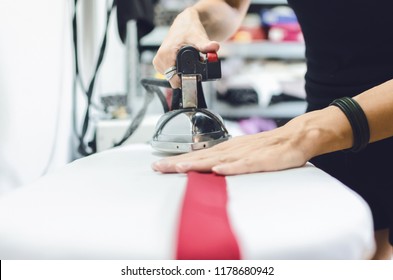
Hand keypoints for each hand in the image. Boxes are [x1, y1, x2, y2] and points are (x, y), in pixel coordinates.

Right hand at [152, 7, 219, 88]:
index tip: (195, 75)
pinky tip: (182, 62)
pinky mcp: (159, 62)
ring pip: (171, 77)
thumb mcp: (198, 37)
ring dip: (180, 73)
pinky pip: (168, 73)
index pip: (173, 79)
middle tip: (192, 65)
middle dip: (184, 75)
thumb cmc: (190, 30)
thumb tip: (215, 47)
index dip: (186, 80)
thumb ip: (206, 45)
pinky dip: (176, 70)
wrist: (184, 24)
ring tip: (187, 62)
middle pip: (173, 79)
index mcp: (166, 54)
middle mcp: (160, 58)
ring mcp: (158, 61)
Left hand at [152, 123, 309, 175]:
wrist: (295, 137)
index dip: (178, 160)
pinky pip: (245, 164)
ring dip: (198, 163)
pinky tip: (218, 170)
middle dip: (179, 162)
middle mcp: (232, 149)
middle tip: (158, 167)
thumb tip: (208, 169)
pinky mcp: (262, 159)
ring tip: (179, 167)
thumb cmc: (269, 147)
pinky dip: (231, 167)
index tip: (159, 165)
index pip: (198, 156)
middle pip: (202, 157)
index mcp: (227, 149)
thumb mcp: (243, 154)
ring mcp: (246, 153)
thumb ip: (226, 161)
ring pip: (218, 159)